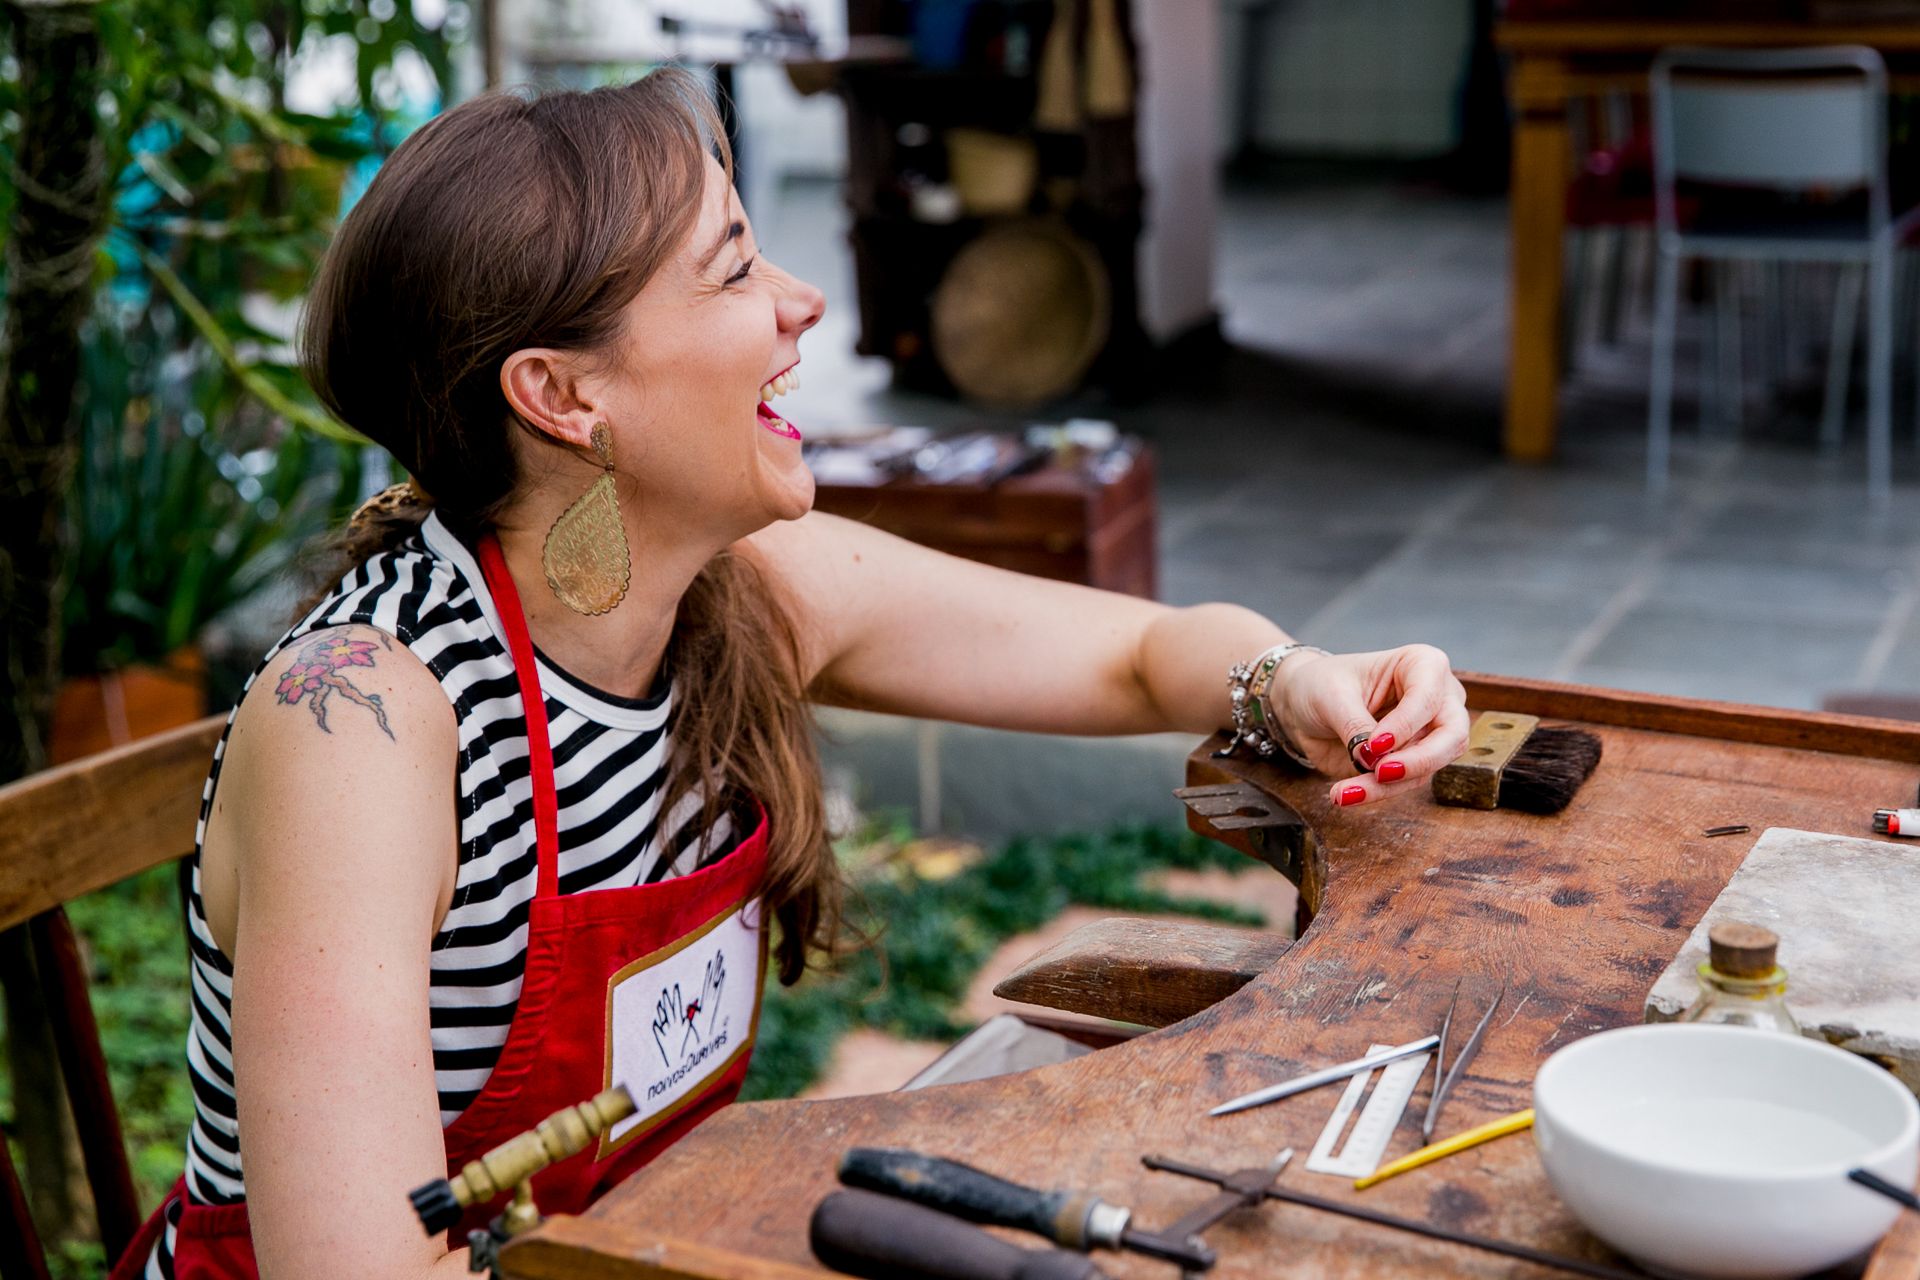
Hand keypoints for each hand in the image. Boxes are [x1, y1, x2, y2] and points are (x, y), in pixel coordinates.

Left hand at [1266, 644, 1468, 807]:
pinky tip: (1346, 794)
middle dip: (1418, 761)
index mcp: (1423, 665)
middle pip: (1452, 736)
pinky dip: (1377, 792)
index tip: (1372, 743)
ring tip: (1344, 792)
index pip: (1429, 697)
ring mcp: (1428, 732)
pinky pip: (1406, 783)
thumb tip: (1374, 759)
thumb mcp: (1332, 696)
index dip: (1405, 725)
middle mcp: (1437, 698)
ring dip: (1387, 785)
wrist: (1301, 703)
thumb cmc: (1321, 683)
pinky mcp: (1412, 760)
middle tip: (1380, 773)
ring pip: (1428, 768)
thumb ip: (1356, 725)